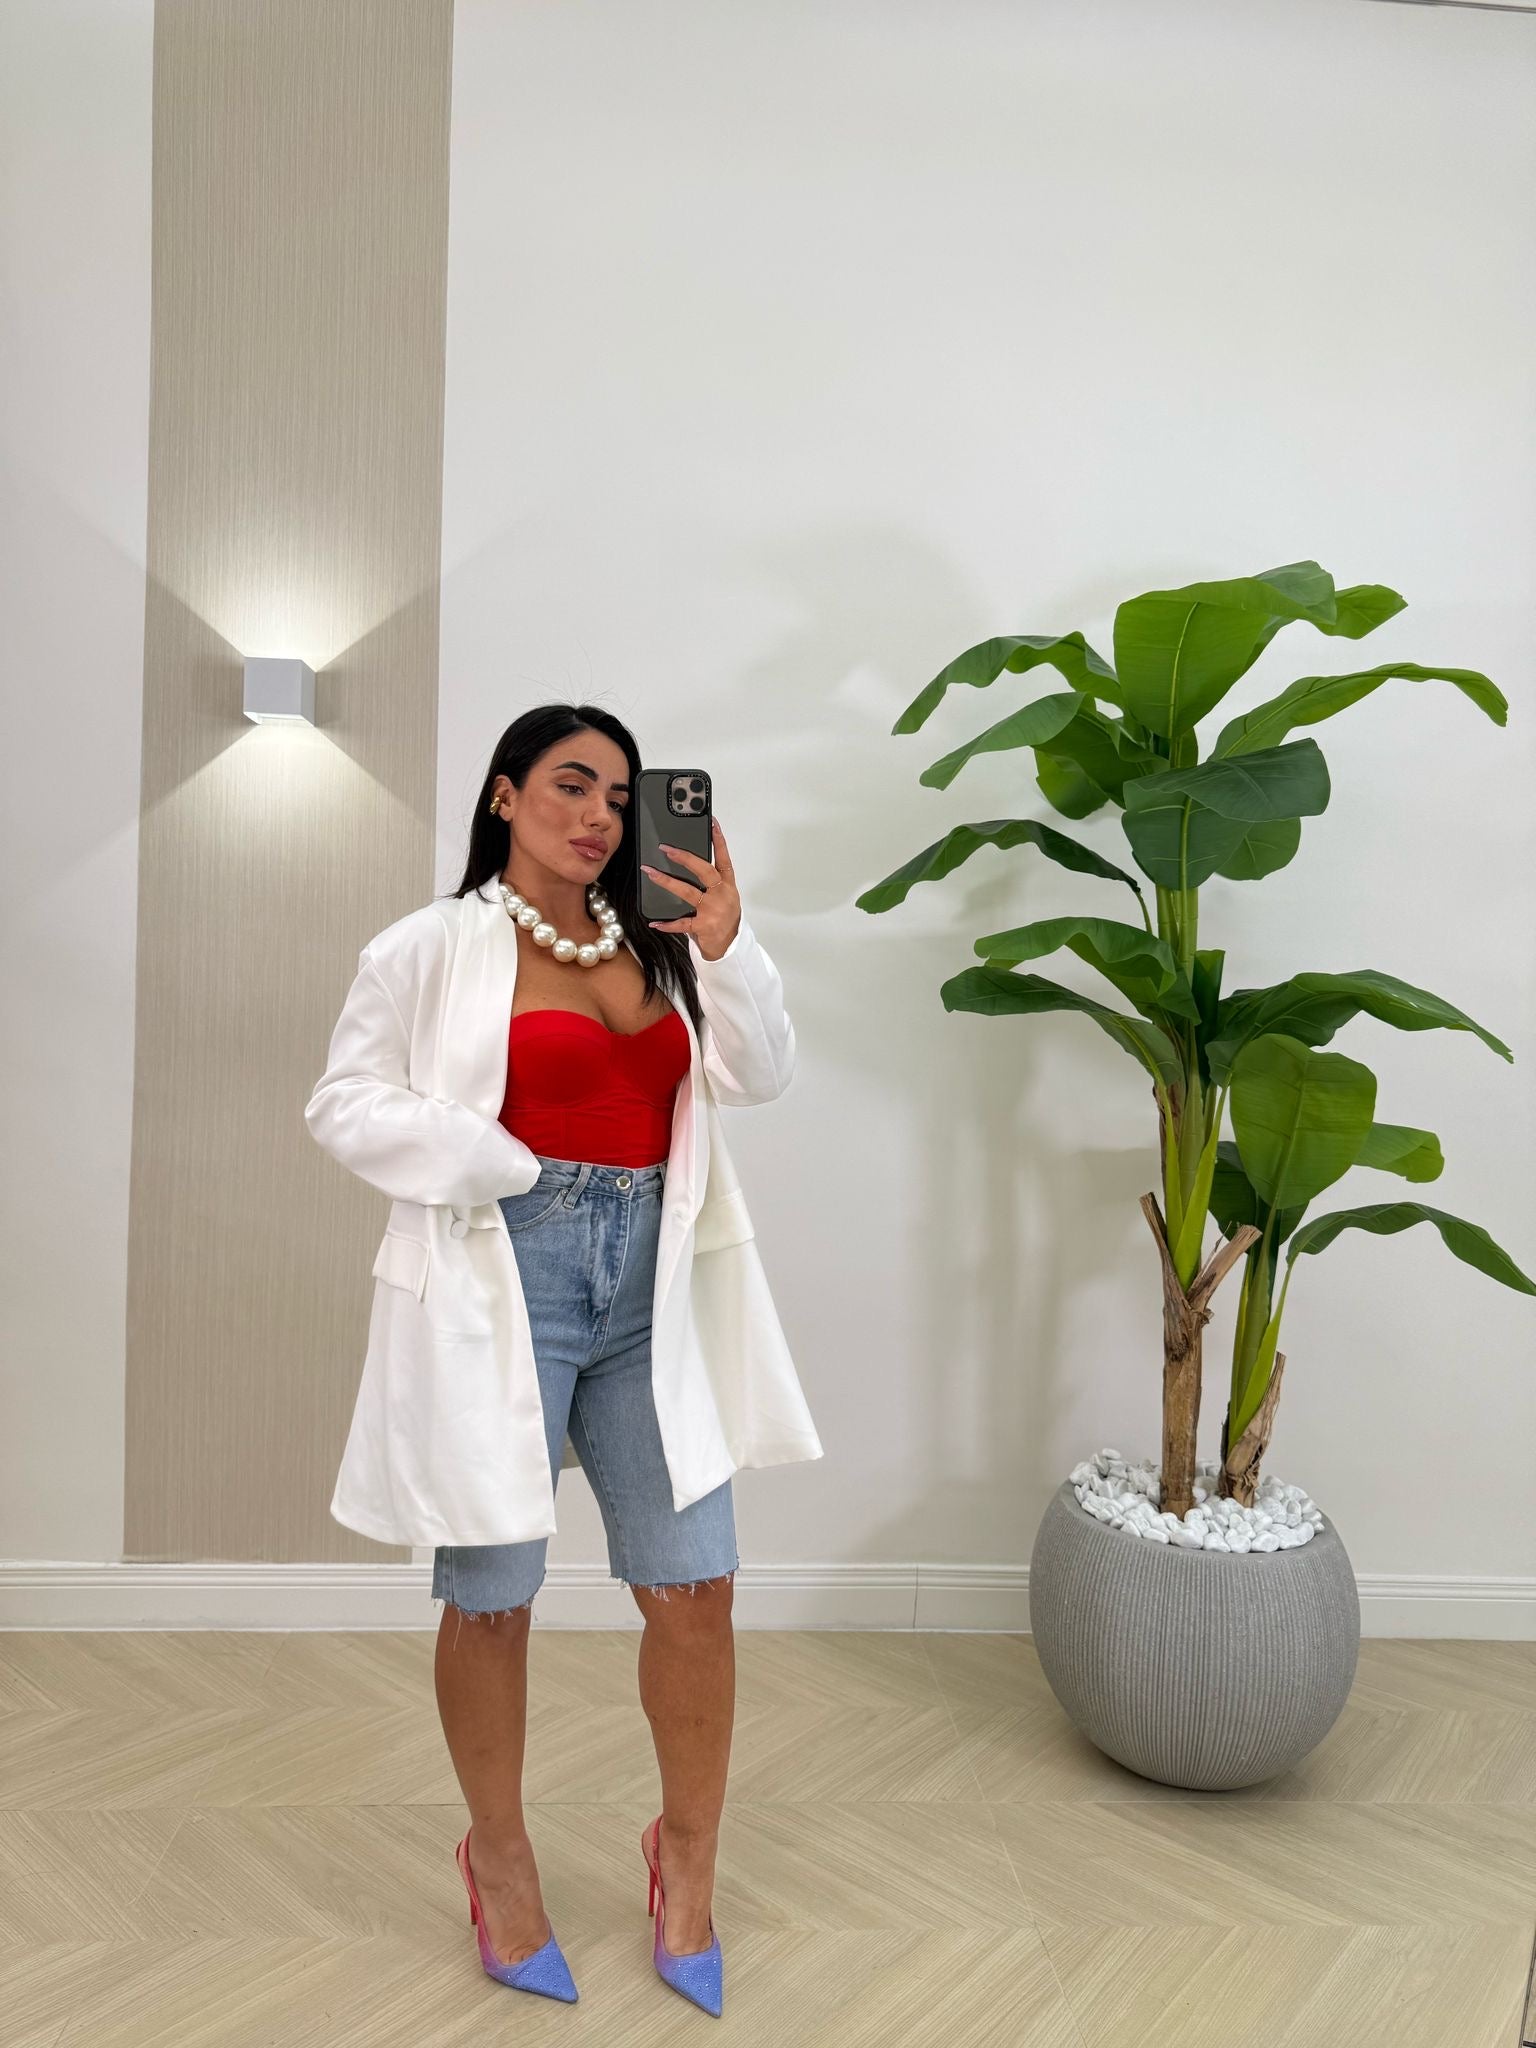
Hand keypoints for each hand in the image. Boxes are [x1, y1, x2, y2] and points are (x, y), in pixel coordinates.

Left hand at [640, 817, 740, 959]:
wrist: (730, 946)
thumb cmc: (724, 918)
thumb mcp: (723, 896)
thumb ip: (710, 882)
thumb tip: (686, 862)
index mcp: (728, 885)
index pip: (724, 858)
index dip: (719, 840)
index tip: (712, 822)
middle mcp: (722, 895)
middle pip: (704, 871)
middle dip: (684, 858)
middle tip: (666, 848)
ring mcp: (713, 910)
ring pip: (688, 892)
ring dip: (666, 881)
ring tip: (650, 872)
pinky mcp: (704, 926)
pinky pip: (682, 922)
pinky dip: (667, 924)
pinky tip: (655, 922)